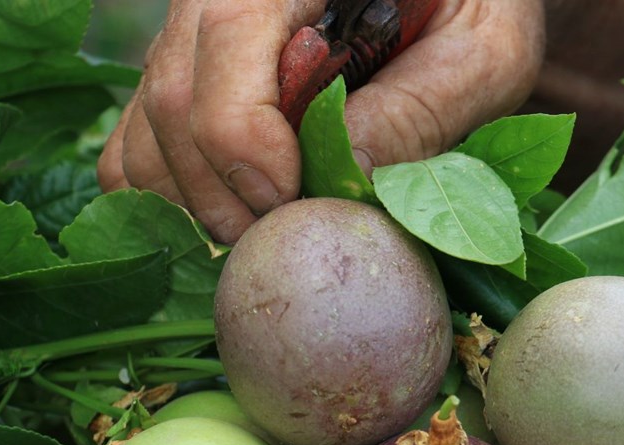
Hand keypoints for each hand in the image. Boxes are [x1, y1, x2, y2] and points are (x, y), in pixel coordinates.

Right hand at [99, 0, 544, 242]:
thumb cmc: (479, 9)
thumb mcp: (485, 53)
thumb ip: (420, 110)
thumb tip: (340, 185)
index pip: (228, 32)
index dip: (245, 135)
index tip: (291, 201)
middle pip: (174, 94)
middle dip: (222, 193)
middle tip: (286, 242)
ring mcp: (191, 34)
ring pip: (147, 130)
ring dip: (198, 206)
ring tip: (270, 235)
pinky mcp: (183, 76)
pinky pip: (138, 147)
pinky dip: (173, 200)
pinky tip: (236, 221)